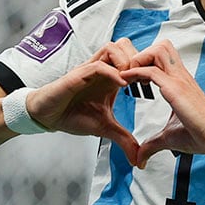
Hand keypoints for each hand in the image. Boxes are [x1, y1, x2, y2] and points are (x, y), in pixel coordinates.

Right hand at [26, 39, 140, 163]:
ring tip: (133, 81)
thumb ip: (123, 139)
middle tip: (146, 78)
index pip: (133, 57)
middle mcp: (102, 70)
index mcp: (112, 78)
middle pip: (126, 45)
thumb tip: (138, 159)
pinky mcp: (77, 75)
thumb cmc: (73, 115)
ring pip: (113, 47)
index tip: (156, 83)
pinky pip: (98, 64)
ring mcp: (89, 70)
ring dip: (126, 61)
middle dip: (139, 58)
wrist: (47, 116)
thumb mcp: (104, 128)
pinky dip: (112, 71)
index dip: (146, 66)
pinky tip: (122, 85)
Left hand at [120, 39, 204, 168]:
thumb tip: (140, 158)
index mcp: (180, 83)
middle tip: (130, 73)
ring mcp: (179, 80)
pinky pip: (151, 71)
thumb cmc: (198, 136)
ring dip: (139, 59)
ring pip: (156, 50)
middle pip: (160, 46)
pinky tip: (125, 81)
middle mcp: (180, 77)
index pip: (162, 57)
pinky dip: (135, 72)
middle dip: (141, 54)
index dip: (145, 62)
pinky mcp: (176, 89)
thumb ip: (152, 144)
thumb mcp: (169, 138)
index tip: (132, 78)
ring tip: (128, 76)